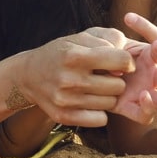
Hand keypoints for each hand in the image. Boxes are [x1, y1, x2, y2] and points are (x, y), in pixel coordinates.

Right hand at [15, 27, 136, 127]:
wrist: (28, 75)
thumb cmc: (61, 53)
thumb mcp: (81, 37)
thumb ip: (109, 40)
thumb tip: (128, 62)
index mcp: (75, 55)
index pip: (121, 61)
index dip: (127, 61)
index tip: (120, 62)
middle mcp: (70, 79)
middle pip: (118, 86)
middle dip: (116, 79)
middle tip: (104, 76)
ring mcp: (66, 100)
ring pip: (110, 103)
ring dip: (107, 95)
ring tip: (94, 87)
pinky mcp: (64, 117)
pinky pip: (101, 120)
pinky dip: (99, 111)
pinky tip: (89, 101)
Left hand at [110, 13, 156, 123]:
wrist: (83, 80)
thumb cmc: (99, 57)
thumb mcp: (106, 45)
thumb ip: (112, 44)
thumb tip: (119, 47)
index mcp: (151, 57)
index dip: (148, 28)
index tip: (127, 17)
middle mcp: (153, 77)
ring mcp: (146, 94)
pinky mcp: (133, 110)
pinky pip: (147, 116)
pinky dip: (150, 107)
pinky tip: (143, 95)